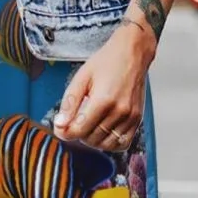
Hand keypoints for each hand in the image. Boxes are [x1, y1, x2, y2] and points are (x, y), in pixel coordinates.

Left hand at [52, 21, 154, 150]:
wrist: (132, 53)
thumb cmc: (107, 62)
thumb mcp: (81, 77)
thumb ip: (69, 103)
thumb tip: (60, 124)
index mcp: (103, 100)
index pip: (79, 130)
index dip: (66, 132)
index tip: (61, 127)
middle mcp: (119, 111)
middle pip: (92, 138)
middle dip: (78, 134)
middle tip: (74, 121)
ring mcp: (130, 117)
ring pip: (106, 144)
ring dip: (93, 140)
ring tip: (88, 125)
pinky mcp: (137, 119)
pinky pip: (123, 143)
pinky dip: (110, 142)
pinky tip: (102, 131)